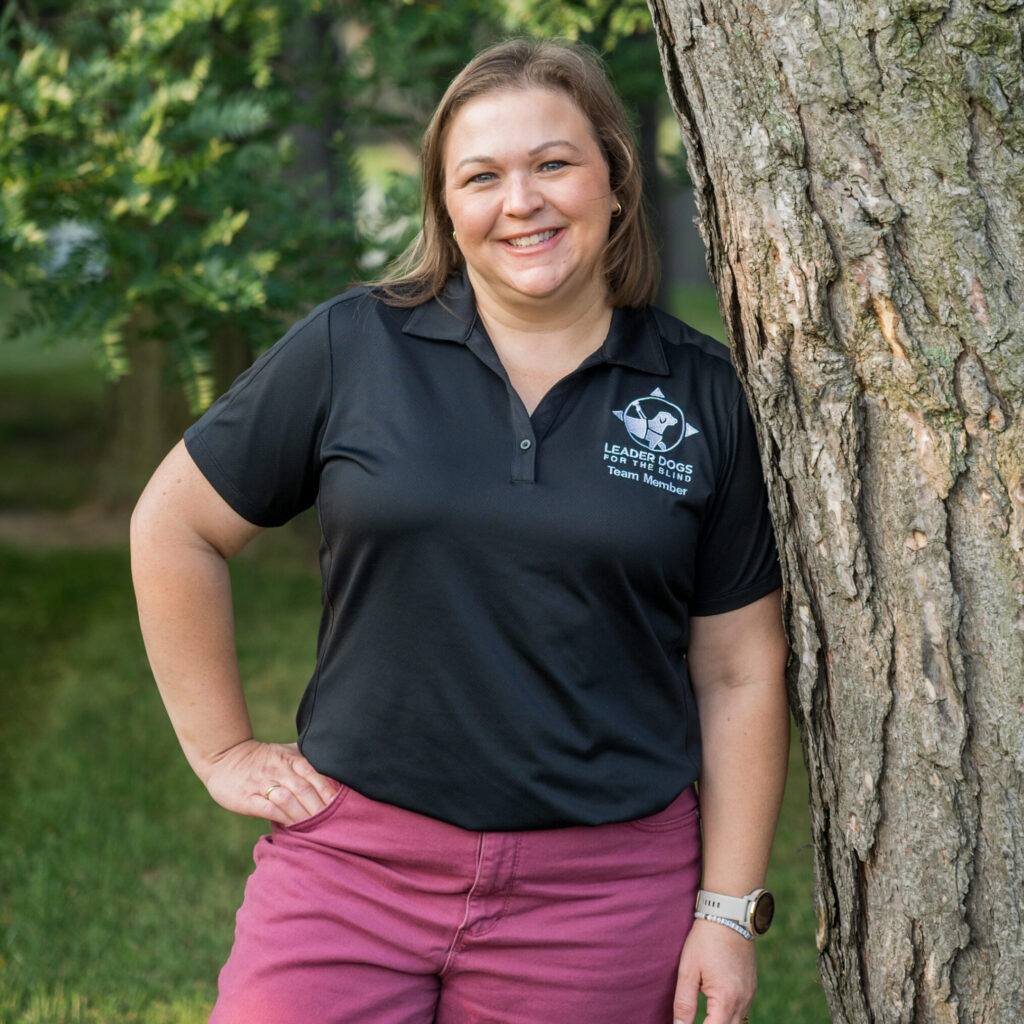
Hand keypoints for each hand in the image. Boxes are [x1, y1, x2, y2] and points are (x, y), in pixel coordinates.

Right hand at [198, 739, 339, 825]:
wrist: (224, 757)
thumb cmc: (262, 758)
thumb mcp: (285, 752)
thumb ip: (306, 761)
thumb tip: (333, 774)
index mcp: (290, 758)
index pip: (314, 774)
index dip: (328, 791)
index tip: (342, 806)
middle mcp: (278, 769)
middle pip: (304, 788)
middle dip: (319, 807)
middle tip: (334, 823)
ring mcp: (261, 783)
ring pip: (287, 799)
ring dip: (303, 814)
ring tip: (316, 829)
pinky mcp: (246, 797)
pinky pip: (267, 808)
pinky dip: (282, 818)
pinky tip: (292, 827)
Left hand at [672, 918, 756, 1023]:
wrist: (728, 914)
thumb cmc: (705, 940)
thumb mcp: (688, 969)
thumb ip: (684, 1003)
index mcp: (726, 999)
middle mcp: (743, 1000)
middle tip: (694, 1019)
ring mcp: (750, 994)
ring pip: (738, 1022)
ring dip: (720, 1022)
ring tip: (704, 1015)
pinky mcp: (752, 986)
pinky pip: (742, 1010)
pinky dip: (729, 1015)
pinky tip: (715, 1008)